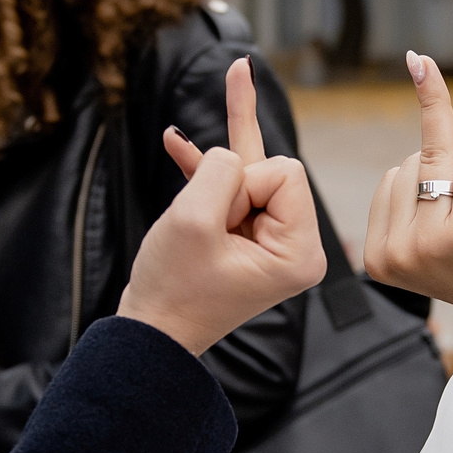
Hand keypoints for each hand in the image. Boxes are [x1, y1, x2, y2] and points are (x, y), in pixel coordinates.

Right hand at [118, 58, 326, 356]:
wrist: (150, 333)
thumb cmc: (173, 287)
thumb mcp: (193, 220)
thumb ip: (219, 168)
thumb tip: (232, 153)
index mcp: (302, 251)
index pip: (285, 171)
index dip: (241, 184)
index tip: (217, 226)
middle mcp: (297, 246)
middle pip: (271, 170)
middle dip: (228, 184)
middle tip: (205, 231)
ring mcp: (272, 241)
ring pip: (247, 174)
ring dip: (211, 172)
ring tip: (221, 119)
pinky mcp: (246, 236)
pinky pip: (232, 187)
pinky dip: (204, 171)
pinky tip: (176, 142)